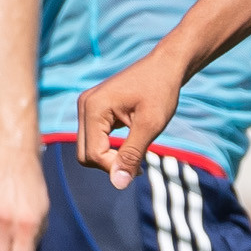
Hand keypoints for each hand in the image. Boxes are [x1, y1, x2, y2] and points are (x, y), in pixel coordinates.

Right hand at [75, 54, 185, 187]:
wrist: (165, 65)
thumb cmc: (161, 91)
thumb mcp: (150, 125)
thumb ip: (131, 155)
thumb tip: (118, 184)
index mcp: (93, 108)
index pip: (93, 154)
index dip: (114, 167)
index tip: (141, 168)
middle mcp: (84, 105)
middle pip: (85, 154)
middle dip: (110, 164)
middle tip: (138, 164)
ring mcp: (87, 106)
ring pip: (88, 148)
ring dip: (110, 156)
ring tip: (137, 153)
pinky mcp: (94, 109)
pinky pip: (95, 138)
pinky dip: (110, 147)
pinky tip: (132, 143)